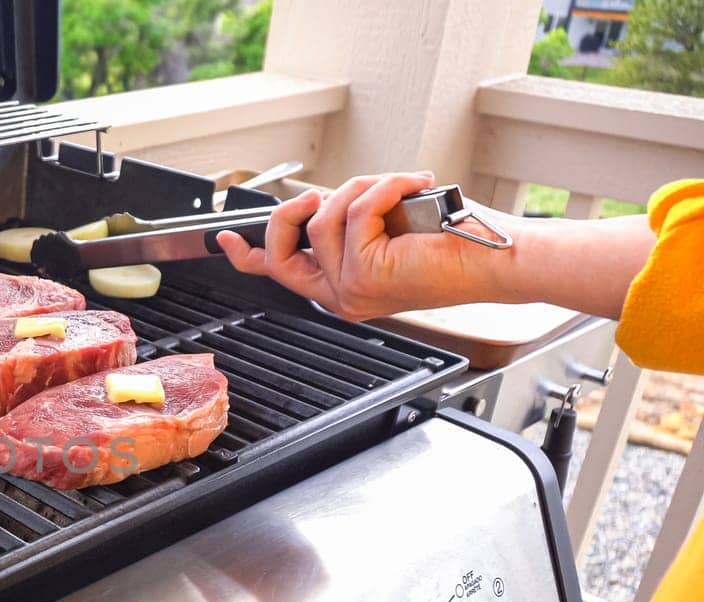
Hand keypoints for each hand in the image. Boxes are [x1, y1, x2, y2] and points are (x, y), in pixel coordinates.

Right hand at [215, 172, 513, 320]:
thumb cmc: (456, 245)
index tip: (226, 240)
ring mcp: (349, 288)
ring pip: (323, 220)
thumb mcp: (388, 226)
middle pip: (280, 252)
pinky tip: (414, 186)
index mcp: (343, 289)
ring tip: (402, 187)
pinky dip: (387, 186)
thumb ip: (352, 220)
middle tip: (319, 198)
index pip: (283, 273)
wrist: (494, 259)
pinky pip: (356, 210)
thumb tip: (324, 200)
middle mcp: (341, 296)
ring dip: (364, 188)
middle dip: (287, 216)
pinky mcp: (364, 271)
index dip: (249, 254)